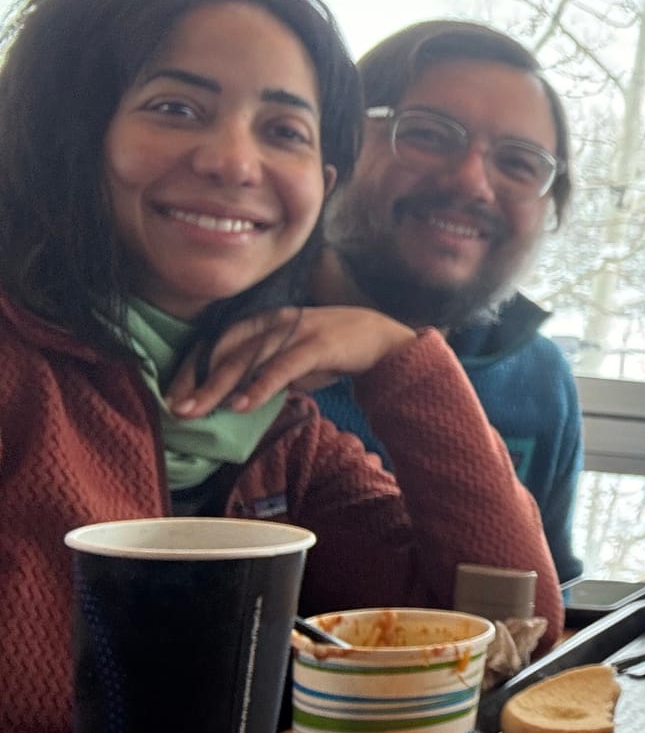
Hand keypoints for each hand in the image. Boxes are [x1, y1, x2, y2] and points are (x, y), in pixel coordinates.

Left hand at [168, 306, 418, 416]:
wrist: (383, 340)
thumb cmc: (334, 352)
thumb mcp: (292, 362)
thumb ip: (264, 373)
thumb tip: (235, 399)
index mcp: (265, 321)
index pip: (218, 343)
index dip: (193, 367)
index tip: (174, 394)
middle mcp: (274, 321)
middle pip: (226, 351)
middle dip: (197, 381)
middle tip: (176, 408)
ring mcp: (295, 331)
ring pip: (248, 359)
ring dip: (219, 387)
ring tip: (198, 410)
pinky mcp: (316, 344)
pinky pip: (282, 367)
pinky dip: (260, 386)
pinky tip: (242, 405)